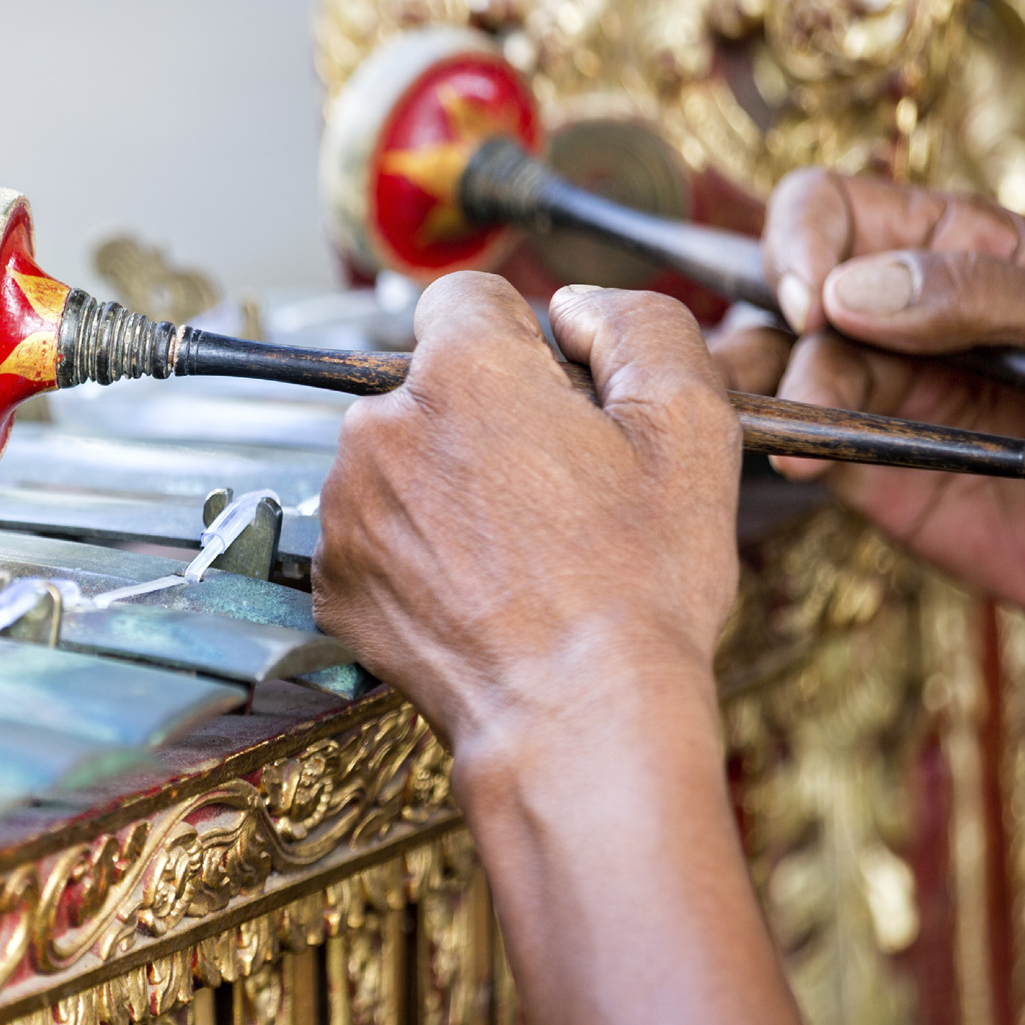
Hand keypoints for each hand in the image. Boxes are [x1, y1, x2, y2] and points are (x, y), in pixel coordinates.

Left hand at [312, 271, 741, 781]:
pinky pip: (377, 532)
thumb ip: (639, 326)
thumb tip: (578, 309)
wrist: (578, 724)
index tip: (559, 402)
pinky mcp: (335, 580)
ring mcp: (346, 509)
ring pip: (401, 459)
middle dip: (485, 418)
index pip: (470, 300)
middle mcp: (381, 427)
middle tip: (556, 493)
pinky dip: (418, 551)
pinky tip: (480, 593)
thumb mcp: (689, 427)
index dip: (526, 344)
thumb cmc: (639, 586)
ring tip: (521, 553)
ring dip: (446, 485)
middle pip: (432, 384)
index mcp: (461, 371)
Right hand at [712, 169, 1024, 681]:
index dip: (804, 240)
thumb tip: (851, 291)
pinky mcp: (872, 474)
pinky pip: (803, 445)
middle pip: (783, 289)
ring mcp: (880, 396)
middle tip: (796, 358)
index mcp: (954, 250)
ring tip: (777, 417)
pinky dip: (783, 446)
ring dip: (755, 383)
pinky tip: (799, 458)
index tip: (817, 298)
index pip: (832, 209)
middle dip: (770, 318)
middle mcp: (899, 317)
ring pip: (774, 369)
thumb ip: (982, 296)